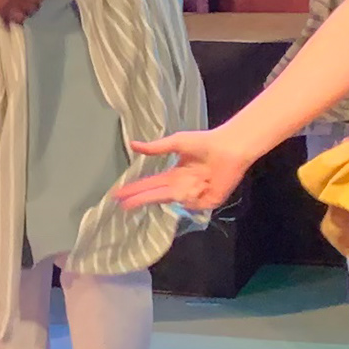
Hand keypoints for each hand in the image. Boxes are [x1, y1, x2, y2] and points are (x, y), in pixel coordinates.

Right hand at [116, 127, 257, 213]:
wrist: (229, 149)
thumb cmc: (204, 143)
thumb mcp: (176, 143)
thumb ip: (155, 148)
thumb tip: (132, 145)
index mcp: (174, 176)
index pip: (150, 185)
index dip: (135, 189)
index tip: (118, 194)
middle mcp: (181, 188)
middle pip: (156, 196)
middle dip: (140, 199)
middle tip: (123, 206)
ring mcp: (194, 197)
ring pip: (177, 200)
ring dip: (183, 189)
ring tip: (200, 177)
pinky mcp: (207, 203)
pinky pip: (193, 202)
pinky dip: (196, 192)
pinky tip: (206, 182)